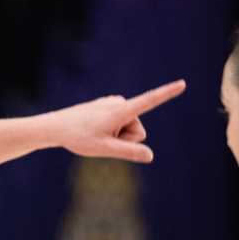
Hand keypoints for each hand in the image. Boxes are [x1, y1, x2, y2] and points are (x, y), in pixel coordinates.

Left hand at [50, 82, 185, 164]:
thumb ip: (129, 153)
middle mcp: (119, 103)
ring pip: (129, 129)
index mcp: (121, 111)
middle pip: (138, 131)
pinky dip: (111, 131)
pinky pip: (120, 125)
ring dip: (116, 136)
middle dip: (124, 139)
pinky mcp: (109, 106)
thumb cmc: (78, 138)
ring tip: (96, 134)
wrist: (56, 127)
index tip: (183, 83)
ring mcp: (114, 104)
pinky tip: (94, 130)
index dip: (167, 93)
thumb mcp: (104, 149)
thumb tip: (150, 156)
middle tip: (101, 139)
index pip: (149, 101)